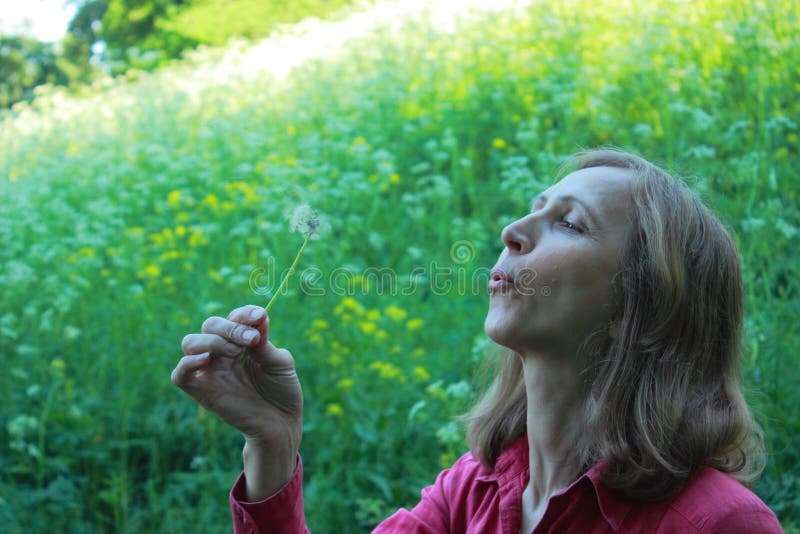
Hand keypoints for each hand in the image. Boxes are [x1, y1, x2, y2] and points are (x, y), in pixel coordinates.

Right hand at [172, 305, 302, 457]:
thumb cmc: (282, 391)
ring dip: (213, 340)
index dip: (244, 313)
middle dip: (230, 327)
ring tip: (236, 351)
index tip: (260, 316)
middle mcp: (222, 353)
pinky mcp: (201, 391)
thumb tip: (258, 317)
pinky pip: (180, 375)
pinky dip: (187, 363)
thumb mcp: (280, 362)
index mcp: (241, 342)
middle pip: (210, 325)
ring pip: (191, 343)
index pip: (233, 318)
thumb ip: (265, 342)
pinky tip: (206, 360)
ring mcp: (210, 371)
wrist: (282, 423)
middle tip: (252, 339)